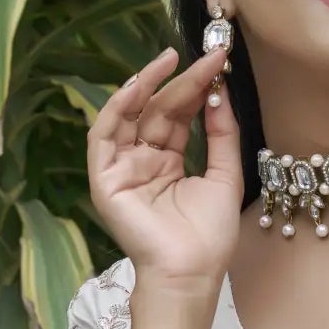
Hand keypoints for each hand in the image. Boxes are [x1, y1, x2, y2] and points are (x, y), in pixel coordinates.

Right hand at [87, 44, 242, 301]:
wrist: (191, 273)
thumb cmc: (208, 237)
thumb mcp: (224, 176)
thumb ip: (221, 134)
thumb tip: (219, 93)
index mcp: (168, 164)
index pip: (177, 116)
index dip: (195, 88)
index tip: (219, 62)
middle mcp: (142, 162)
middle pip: (157, 111)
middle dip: (179, 82)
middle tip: (206, 56)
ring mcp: (122, 170)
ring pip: (129, 117)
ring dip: (147, 85)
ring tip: (171, 60)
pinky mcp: (104, 180)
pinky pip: (104, 136)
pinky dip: (118, 109)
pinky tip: (140, 87)